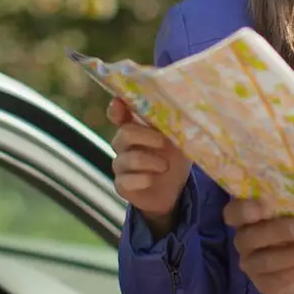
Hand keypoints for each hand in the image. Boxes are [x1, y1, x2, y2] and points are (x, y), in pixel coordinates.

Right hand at [108, 98, 190, 230]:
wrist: (175, 190)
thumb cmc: (174, 158)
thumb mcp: (177, 140)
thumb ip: (170, 126)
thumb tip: (175, 111)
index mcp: (135, 128)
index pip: (118, 114)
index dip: (116, 108)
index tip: (119, 102)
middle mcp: (123, 144)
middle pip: (125, 134)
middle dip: (146, 136)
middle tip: (163, 143)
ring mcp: (120, 164)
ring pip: (128, 159)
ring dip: (150, 162)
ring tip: (165, 166)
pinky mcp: (121, 184)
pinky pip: (127, 180)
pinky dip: (144, 179)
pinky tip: (153, 179)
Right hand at [224, 199, 293, 293]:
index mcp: (248, 216)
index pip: (233, 213)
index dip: (244, 210)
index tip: (265, 206)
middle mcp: (245, 239)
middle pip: (249, 237)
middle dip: (278, 231)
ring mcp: (252, 264)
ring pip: (266, 260)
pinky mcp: (265, 284)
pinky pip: (279, 279)